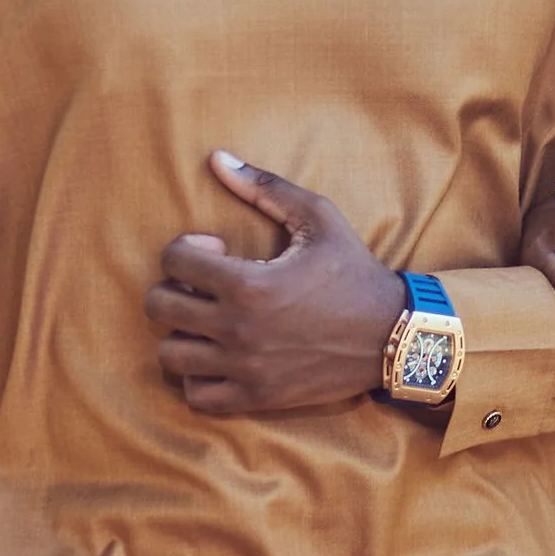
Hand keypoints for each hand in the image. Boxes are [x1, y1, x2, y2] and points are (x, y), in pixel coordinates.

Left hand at [146, 154, 404, 412]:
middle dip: (173, 288)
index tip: (216, 251)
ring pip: (171, 355)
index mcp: (248, 283)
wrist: (394, 335)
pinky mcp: (257, 397)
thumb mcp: (317, 218)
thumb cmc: (354, 271)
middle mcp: (238, 329)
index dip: (185, 248)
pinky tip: (218, 358)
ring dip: (181, 334)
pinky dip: (197, 378)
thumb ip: (265, 187)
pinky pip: (197, 396)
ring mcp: (245, 368)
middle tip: (203, 287)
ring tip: (207, 324)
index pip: (173, 260)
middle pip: (159, 308)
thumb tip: (216, 158)